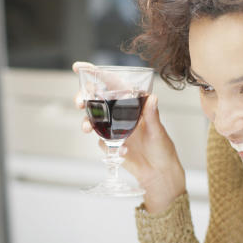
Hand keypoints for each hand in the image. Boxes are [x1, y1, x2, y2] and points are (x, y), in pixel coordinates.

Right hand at [73, 61, 185, 212]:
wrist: (159, 175)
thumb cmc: (163, 150)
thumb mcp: (158, 132)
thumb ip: (152, 116)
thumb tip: (152, 98)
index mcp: (133, 104)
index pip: (112, 85)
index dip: (95, 74)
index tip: (79, 67)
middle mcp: (121, 113)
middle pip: (96, 100)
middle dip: (84, 98)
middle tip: (79, 102)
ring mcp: (114, 128)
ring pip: (93, 119)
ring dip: (87, 121)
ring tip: (87, 128)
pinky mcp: (110, 144)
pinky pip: (101, 141)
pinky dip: (107, 145)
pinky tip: (123, 151)